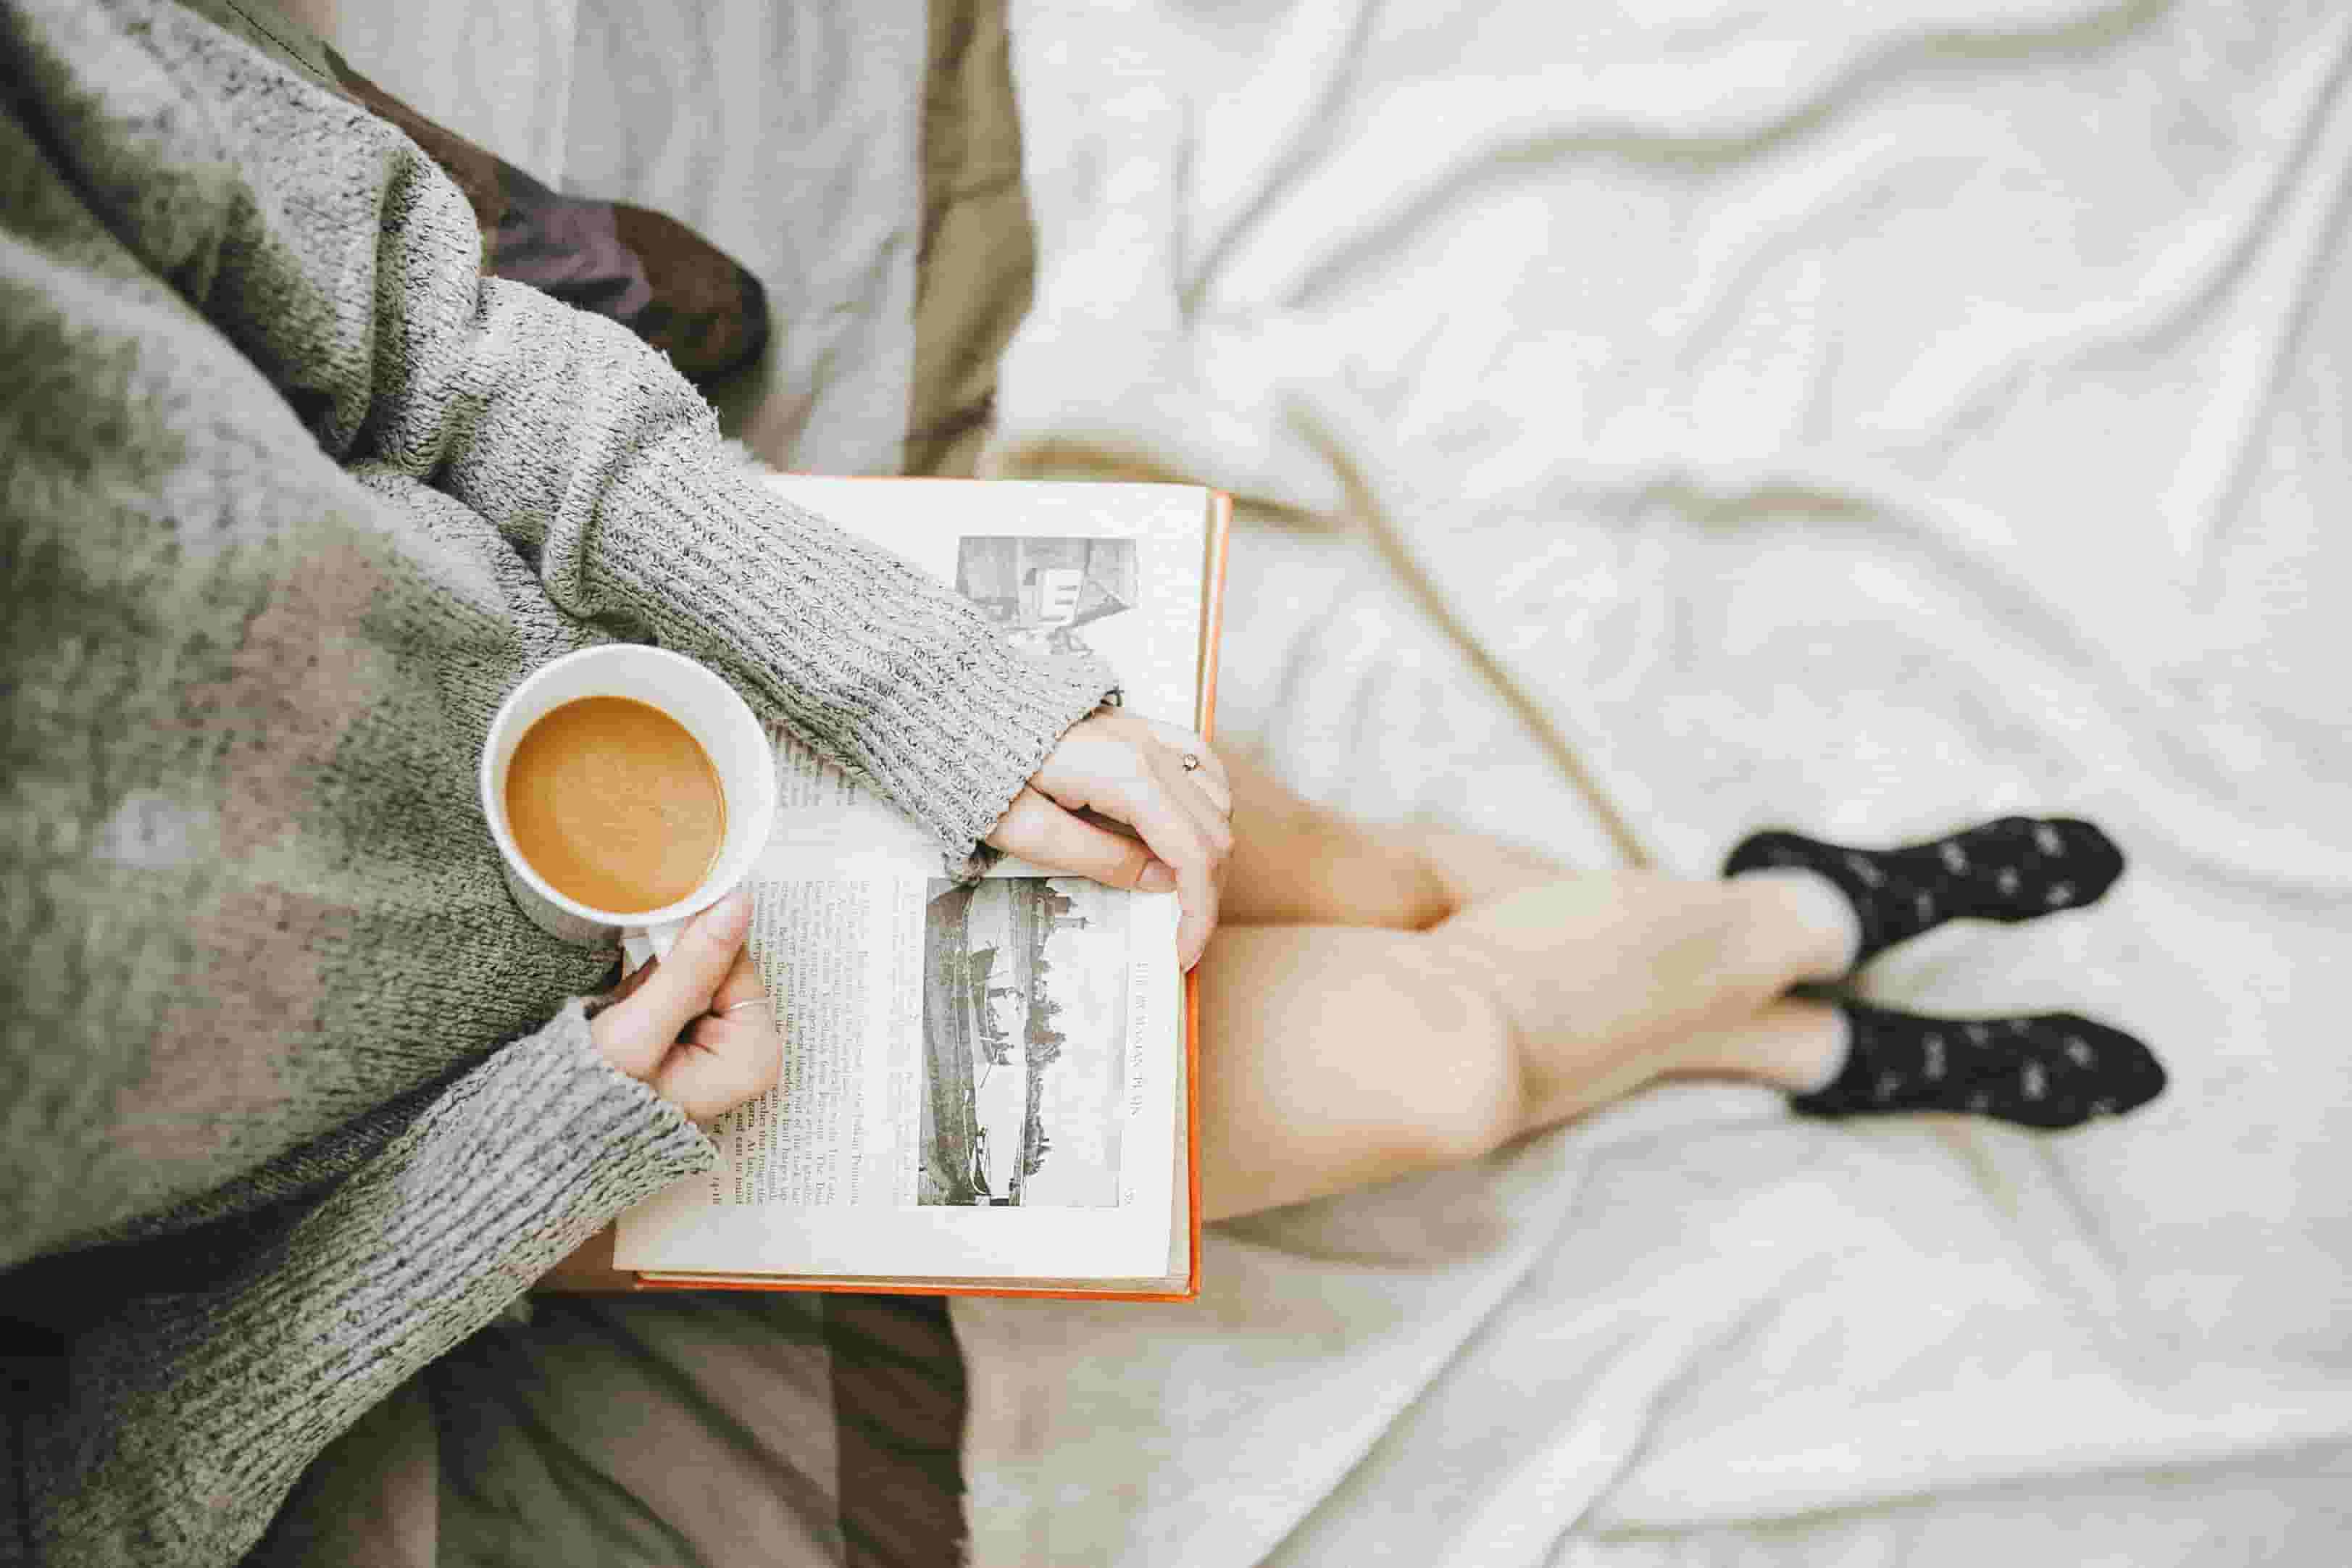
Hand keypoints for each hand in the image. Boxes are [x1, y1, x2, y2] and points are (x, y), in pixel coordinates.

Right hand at [588, 888, 779, 1120]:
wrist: (555, 1131)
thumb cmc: (597, 1102)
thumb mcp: (639, 1032)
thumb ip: (689, 968)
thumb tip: (735, 906)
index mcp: (754, 1057)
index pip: (739, 964)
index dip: (696, 948)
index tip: (659, 942)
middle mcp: (747, 1052)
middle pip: (722, 966)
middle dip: (675, 967)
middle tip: (638, 998)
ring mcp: (721, 1045)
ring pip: (698, 971)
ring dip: (659, 976)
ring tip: (630, 1011)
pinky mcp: (693, 1037)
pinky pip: (681, 985)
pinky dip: (651, 987)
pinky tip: (630, 1010)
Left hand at [986, 708, 1232, 968]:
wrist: (955, 708)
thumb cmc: (976, 765)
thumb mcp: (1026, 831)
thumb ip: (1099, 859)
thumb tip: (1160, 882)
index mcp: (1126, 775)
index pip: (1192, 853)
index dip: (1198, 911)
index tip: (1184, 950)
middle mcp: (1148, 747)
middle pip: (1214, 829)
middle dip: (1206, 890)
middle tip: (1183, 932)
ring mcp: (1146, 732)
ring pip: (1217, 797)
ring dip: (1209, 850)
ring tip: (1181, 891)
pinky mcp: (1137, 728)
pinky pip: (1199, 762)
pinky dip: (1207, 803)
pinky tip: (1190, 829)